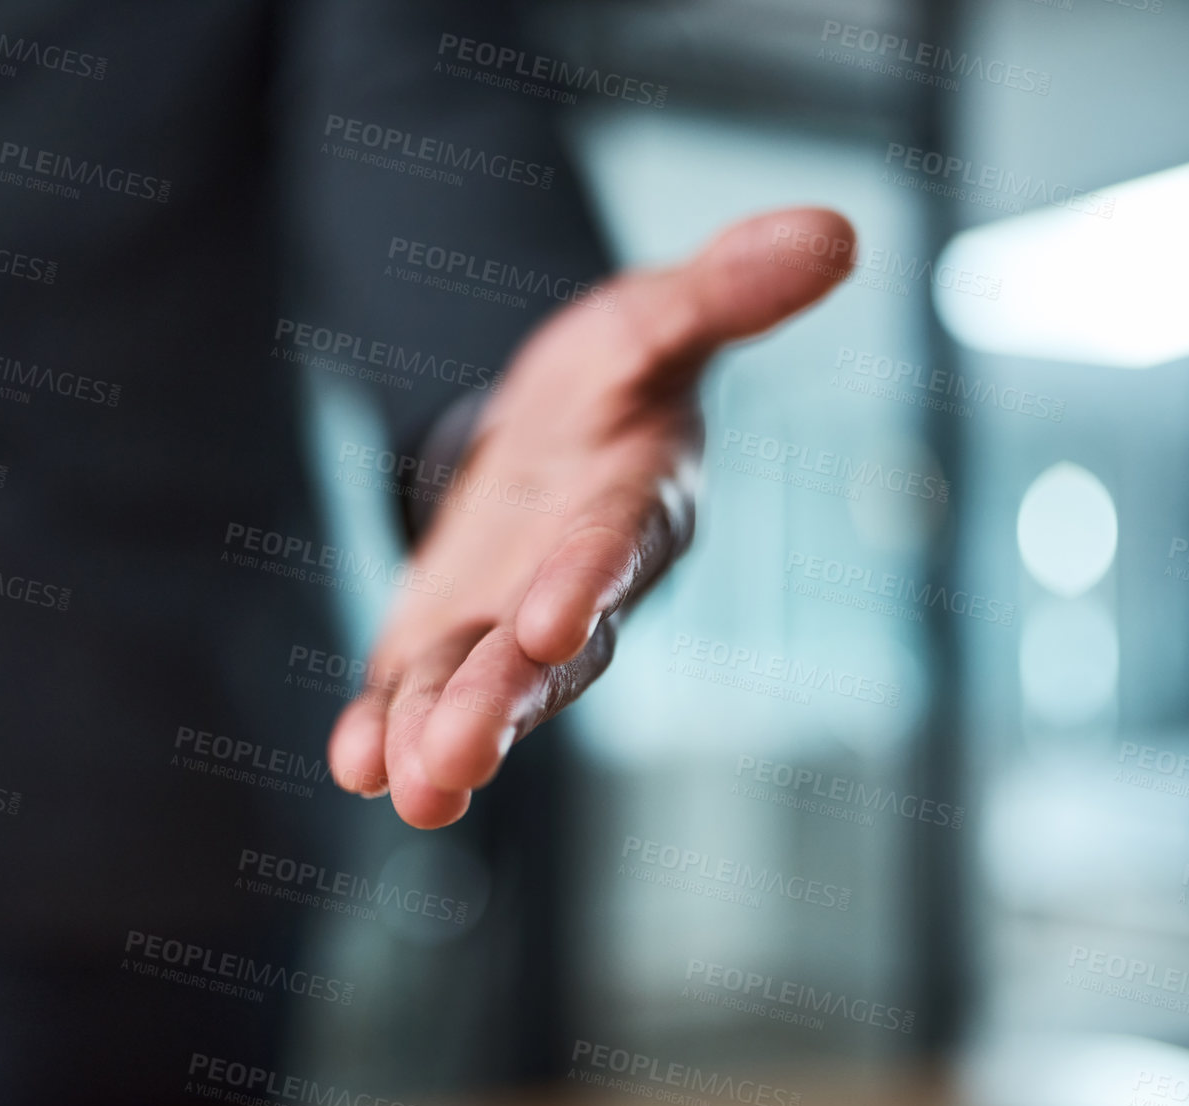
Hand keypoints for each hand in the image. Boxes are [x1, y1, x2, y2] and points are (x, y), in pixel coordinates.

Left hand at [327, 207, 854, 827]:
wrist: (550, 436)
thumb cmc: (614, 382)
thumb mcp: (652, 319)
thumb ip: (725, 289)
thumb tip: (834, 232)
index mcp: (631, 505)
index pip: (613, 546)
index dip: (588, 581)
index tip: (554, 626)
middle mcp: (572, 585)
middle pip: (542, 655)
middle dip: (496, 704)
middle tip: (450, 763)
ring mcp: (504, 625)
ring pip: (476, 689)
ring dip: (439, 738)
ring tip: (404, 790)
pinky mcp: (447, 641)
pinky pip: (416, 690)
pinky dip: (385, 725)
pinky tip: (353, 762)